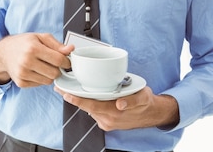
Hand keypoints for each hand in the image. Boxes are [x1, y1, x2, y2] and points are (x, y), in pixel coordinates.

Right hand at [0, 33, 72, 87]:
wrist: (3, 53)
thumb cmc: (22, 43)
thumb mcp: (39, 37)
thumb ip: (56, 44)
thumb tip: (71, 49)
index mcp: (33, 48)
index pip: (58, 60)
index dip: (66, 62)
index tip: (66, 61)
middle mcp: (27, 62)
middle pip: (55, 73)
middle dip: (58, 69)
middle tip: (53, 63)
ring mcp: (23, 73)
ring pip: (48, 81)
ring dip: (50, 74)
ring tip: (43, 66)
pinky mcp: (21, 82)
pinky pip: (40, 84)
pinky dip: (41, 79)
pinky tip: (36, 71)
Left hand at [54, 86, 179, 130]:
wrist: (152, 114)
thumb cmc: (145, 101)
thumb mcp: (142, 96)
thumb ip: (132, 100)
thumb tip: (120, 103)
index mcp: (116, 112)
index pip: (92, 106)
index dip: (78, 100)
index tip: (66, 94)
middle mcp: (109, 119)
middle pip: (87, 108)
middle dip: (73, 99)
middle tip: (60, 89)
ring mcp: (108, 122)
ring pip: (89, 110)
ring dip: (79, 101)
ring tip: (67, 91)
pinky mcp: (107, 123)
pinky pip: (94, 113)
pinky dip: (88, 105)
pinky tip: (82, 97)